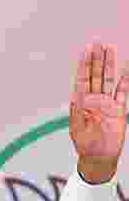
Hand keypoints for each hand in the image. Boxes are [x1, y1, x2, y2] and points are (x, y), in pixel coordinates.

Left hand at [69, 42, 128, 183]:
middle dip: (96, 59)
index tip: (85, 50)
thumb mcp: (76, 128)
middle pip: (96, 75)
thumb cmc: (84, 144)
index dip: (84, 64)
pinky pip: (122, 92)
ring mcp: (107, 103)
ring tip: (109, 49)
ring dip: (109, 65)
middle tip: (97, 43)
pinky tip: (125, 70)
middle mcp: (94, 99)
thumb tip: (77, 100)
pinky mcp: (119, 110)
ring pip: (108, 79)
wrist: (98, 157)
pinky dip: (124, 81)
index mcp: (81, 102)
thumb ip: (77, 114)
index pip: (82, 79)